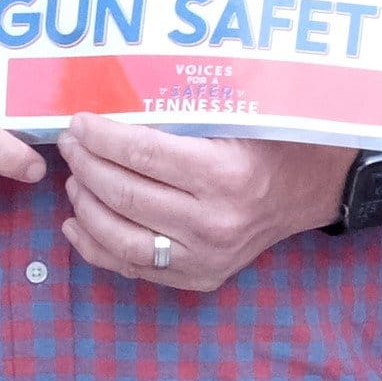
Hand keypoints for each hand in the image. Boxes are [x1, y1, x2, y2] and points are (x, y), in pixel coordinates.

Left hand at [56, 113, 353, 291]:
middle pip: (124, 193)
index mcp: (225, 175)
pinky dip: (95, 246)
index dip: (101, 136)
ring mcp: (205, 256)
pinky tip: (77, 222)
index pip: (142, 154)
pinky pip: (132, 267)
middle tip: (71, 144)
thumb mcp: (239, 117)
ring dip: (85, 205)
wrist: (311, 190)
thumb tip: (115, 104)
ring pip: (118, 236)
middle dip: (86, 164)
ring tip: (75, 179)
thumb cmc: (272, 144)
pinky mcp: (199, 276)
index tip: (80, 122)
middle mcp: (214, 222)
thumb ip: (184, 113)